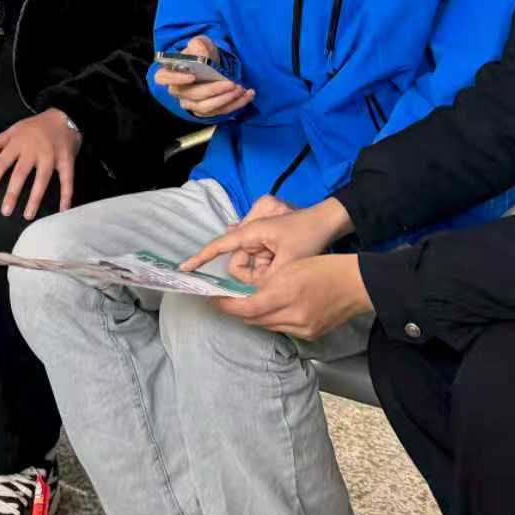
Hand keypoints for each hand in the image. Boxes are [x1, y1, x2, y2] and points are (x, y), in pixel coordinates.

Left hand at [0, 109, 82, 219]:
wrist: (64, 115)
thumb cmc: (35, 126)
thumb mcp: (13, 129)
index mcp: (18, 143)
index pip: (1, 163)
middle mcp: (33, 150)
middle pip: (20, 174)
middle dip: (12, 193)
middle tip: (5, 212)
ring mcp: (51, 156)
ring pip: (42, 179)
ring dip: (35, 198)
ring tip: (28, 215)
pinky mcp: (67, 161)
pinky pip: (67, 180)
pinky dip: (66, 195)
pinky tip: (63, 210)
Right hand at [153, 36, 254, 117]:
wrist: (212, 66)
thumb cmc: (202, 55)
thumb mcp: (200, 44)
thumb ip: (198, 45)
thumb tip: (200, 54)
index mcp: (170, 73)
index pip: (163, 78)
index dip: (175, 79)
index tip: (191, 76)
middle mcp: (179, 92)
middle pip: (194, 95)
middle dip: (214, 90)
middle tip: (231, 83)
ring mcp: (192, 104)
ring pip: (207, 107)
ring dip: (226, 100)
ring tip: (240, 89)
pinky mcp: (206, 111)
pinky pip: (220, 111)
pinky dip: (236, 104)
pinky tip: (248, 95)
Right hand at [181, 197, 351, 283]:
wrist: (328, 221)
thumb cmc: (308, 235)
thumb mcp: (290, 260)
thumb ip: (269, 279)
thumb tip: (254, 294)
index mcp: (252, 232)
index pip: (220, 245)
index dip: (201, 258)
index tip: (185, 269)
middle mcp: (251, 234)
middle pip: (239, 264)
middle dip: (253, 275)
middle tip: (277, 272)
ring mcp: (259, 239)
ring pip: (250, 267)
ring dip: (264, 273)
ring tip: (286, 266)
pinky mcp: (267, 245)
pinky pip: (260, 264)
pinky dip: (269, 269)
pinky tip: (284, 264)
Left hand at [215, 254, 373, 339]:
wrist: (357, 284)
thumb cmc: (325, 267)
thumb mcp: (292, 267)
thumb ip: (267, 283)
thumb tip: (247, 295)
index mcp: (288, 293)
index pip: (248, 307)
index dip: (227, 305)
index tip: (213, 299)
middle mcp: (294, 316)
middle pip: (255, 320)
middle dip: (236, 312)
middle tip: (224, 301)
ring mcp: (303, 328)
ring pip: (267, 326)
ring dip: (253, 316)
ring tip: (242, 305)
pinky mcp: (310, 335)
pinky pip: (282, 329)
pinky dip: (270, 320)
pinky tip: (267, 311)